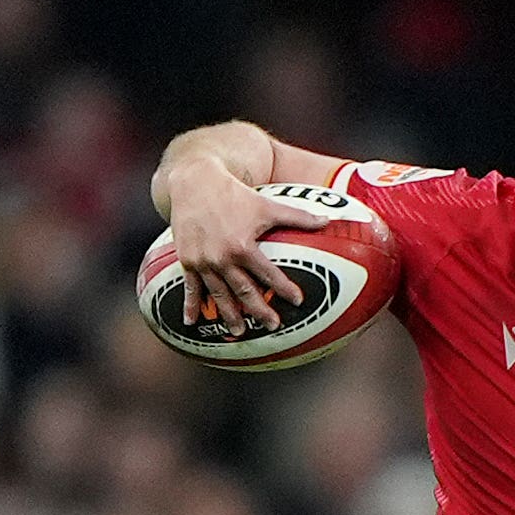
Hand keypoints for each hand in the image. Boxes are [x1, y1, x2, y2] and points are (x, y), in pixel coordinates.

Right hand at [161, 163, 329, 330]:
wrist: (194, 182)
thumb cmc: (234, 194)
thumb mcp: (267, 204)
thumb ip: (298, 216)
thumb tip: (328, 220)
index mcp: (243, 246)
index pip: (268, 274)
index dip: (284, 288)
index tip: (297, 301)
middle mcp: (222, 257)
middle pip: (244, 291)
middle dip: (259, 310)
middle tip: (273, 326)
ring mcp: (203, 261)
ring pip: (218, 294)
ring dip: (228, 315)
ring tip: (238, 332)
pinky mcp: (187, 260)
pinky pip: (190, 287)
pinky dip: (190, 305)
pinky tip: (192, 322)